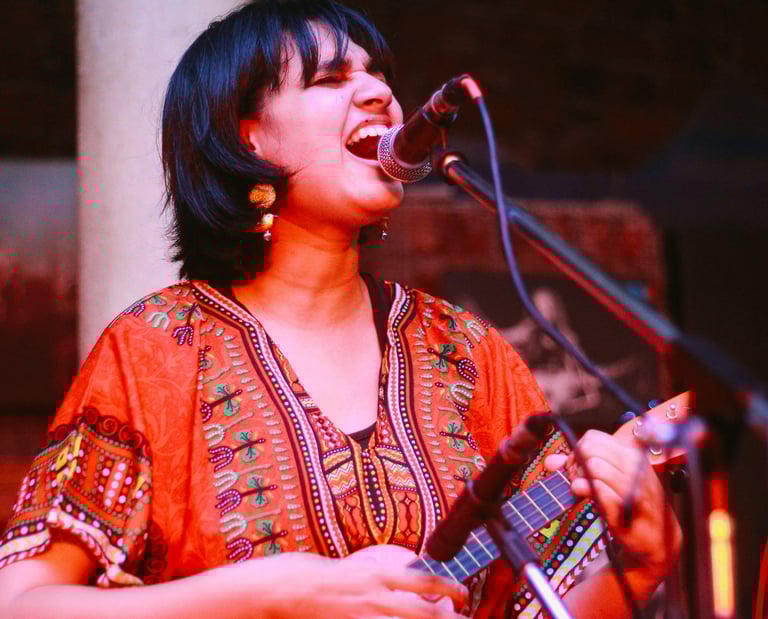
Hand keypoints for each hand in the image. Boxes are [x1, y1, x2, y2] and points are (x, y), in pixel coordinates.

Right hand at [245, 546, 467, 618]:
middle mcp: (376, 595)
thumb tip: (405, 584)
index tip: (463, 593)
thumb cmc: (323, 574)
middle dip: (448, 618)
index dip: (448, 588)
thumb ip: (381, 579)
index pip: (423, 580)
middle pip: (422, 612)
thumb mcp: (358, 569)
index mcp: (379, 574)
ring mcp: (364, 614)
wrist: (291, 586)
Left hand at [544, 430, 680, 580]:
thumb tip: (550, 462)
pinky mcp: (626, 506)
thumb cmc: (631, 506)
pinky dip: (584, 491)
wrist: (656, 539)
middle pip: (589, 449)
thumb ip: (578, 467)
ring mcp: (633, 485)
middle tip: (577, 479)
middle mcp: (635, 466)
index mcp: (632, 454)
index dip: (578, 451)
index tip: (578, 467)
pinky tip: (584, 496)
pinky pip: (597, 488)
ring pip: (593, 465)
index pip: (593, 437)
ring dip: (579, 478)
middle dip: (576, 463)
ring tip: (581, 489)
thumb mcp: (609, 481)